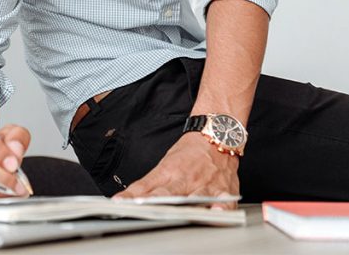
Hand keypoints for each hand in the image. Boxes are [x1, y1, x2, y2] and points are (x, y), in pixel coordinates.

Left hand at [115, 133, 239, 208]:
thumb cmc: (188, 153)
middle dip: (155, 201)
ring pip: (195, 197)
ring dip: (187, 205)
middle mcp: (185, 180)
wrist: (215, 136)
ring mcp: (205, 185)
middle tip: (143, 207)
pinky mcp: (224, 190)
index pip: (146, 186)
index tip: (122, 202)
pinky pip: (226, 201)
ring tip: (182, 213)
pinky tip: (219, 211)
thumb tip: (124, 199)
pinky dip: (223, 207)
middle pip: (168, 192)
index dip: (134, 195)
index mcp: (168, 172)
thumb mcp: (163, 166)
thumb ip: (147, 185)